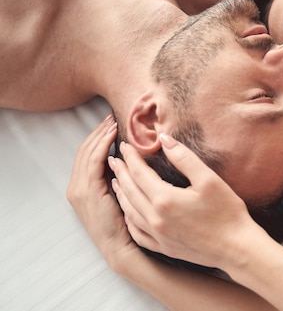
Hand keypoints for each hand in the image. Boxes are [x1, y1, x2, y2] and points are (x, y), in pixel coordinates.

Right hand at [66, 115, 136, 271]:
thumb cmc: (125, 222)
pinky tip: (114, 136)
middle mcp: (75, 187)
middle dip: (98, 131)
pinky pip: (94, 162)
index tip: (111, 122)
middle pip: (84, 150)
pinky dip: (103, 146)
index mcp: (80, 188)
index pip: (86, 155)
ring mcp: (79, 189)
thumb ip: (118, 178)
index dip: (98, 137)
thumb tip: (128, 158)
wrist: (120, 246)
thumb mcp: (118, 196)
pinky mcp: (87, 191)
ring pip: (88, 153)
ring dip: (101, 135)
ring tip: (114, 121)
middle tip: (112, 115)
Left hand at [109, 134, 256, 270]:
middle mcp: (155, 219)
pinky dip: (129, 219)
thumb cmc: (227, 212)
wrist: (237, 248)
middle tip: (114, 159)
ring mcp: (158, 236)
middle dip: (121, 173)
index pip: (140, 174)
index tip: (125, 146)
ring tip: (116, 182)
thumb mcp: (208, 179)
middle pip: (130, 191)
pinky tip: (129, 213)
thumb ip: (184, 158)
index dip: (131, 158)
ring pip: (130, 212)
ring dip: (121, 195)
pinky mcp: (164, 247)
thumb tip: (164, 140)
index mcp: (165, 199)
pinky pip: (137, 233)